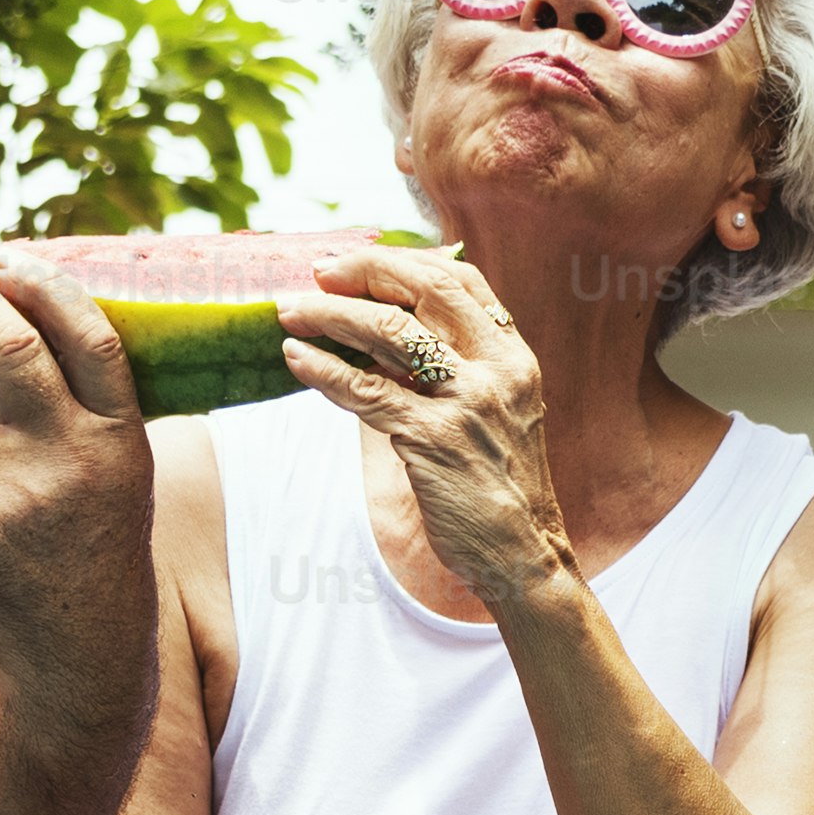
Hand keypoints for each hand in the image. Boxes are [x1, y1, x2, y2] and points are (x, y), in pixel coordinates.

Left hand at [0, 253, 157, 715]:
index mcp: (119, 434)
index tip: (1, 254)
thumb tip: (12, 328)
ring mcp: (18, 495)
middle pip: (9, 350)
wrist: (87, 655)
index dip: (45, 286)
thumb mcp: (113, 476)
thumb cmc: (93, 548)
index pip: (89, 335)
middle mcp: (72, 456)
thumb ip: (77, 413)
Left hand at [279, 245, 567, 604]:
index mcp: (514, 357)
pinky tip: (296, 358)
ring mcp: (467, 403)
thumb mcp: (497, 412)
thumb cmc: (499, 485)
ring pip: (390, 334)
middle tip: (318, 273)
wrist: (524, 553)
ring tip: (290, 311)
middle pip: (426, 290)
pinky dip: (324, 370)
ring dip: (331, 315)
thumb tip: (384, 336)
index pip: (462, 281)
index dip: (405, 261)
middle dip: (365, 272)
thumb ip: (456, 369)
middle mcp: (496, 370)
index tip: (359, 262)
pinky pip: (365, 393)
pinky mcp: (433, 440)